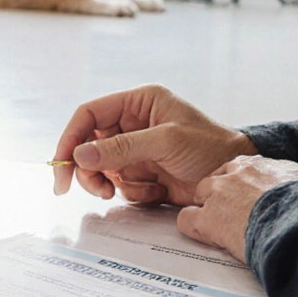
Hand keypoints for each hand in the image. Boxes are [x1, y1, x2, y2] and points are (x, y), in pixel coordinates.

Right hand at [52, 84, 256, 204]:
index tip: (61, 165)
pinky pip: (120, 185)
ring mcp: (136, 150)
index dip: (70, 138)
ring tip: (137, 190)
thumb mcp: (166, 142)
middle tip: (97, 190)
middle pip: (89, 145)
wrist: (236, 180)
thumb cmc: (212, 147)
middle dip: (90, 170)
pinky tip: (158, 191)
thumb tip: (80, 155)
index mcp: (138, 103)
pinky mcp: (143, 172)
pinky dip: (134, 193)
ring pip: (101, 168)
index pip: (89, 115)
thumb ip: (122, 148)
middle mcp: (133, 124)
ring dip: (113, 184)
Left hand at [178, 156, 297, 262]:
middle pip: (213, 180)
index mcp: (258, 165)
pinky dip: (193, 229)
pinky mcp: (209, 219)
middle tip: (231, 215)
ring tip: (220, 228)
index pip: (238, 169)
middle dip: (218, 196)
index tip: (244, 197)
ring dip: (206, 210)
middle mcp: (234, 175)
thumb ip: (294, 180)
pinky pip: (186, 220)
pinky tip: (207, 237)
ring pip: (198, 196)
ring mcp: (218, 195)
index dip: (237, 185)